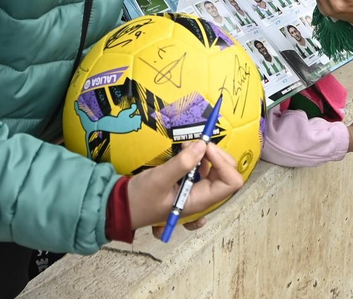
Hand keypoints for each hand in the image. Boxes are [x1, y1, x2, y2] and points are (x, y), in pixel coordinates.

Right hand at [126, 139, 242, 232]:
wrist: (121, 207)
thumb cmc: (139, 199)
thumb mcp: (159, 179)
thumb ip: (182, 164)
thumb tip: (203, 145)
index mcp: (200, 201)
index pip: (230, 182)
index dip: (223, 163)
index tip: (205, 148)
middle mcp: (202, 197)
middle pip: (226, 173)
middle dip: (215, 155)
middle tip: (195, 144)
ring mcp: (195, 191)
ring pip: (214, 169)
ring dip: (205, 154)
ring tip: (185, 147)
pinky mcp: (187, 184)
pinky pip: (202, 170)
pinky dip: (197, 158)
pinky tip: (184, 154)